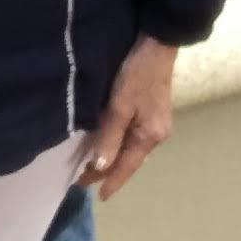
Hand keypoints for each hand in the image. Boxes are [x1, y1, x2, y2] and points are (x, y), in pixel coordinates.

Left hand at [86, 38, 177, 199]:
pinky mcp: (151, 111)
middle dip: (109, 171)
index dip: (111, 181)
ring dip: (113, 158)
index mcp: (150, 136)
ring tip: (92, 166)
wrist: (157, 44)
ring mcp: (156, 123)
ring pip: (131, 148)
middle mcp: (156, 134)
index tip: (97, 196)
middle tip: (84, 181)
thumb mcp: (120, 106)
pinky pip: (133, 136)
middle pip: (130, 160)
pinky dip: (119, 144)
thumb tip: (101, 167)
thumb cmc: (137, 74)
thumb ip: (110, 136)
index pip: (127, 167)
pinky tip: (108, 144)